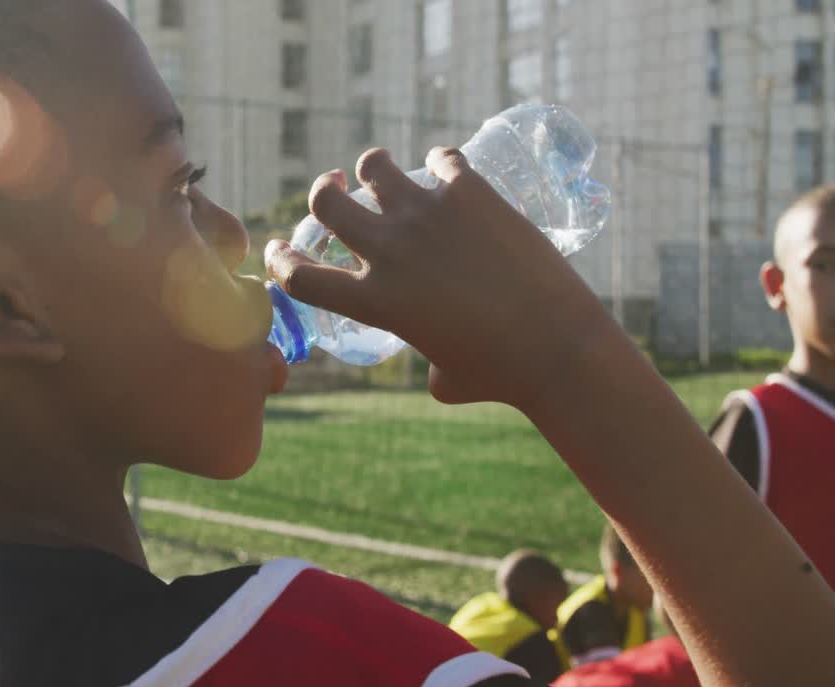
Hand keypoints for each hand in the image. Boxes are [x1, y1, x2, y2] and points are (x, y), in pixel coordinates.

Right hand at [265, 147, 597, 407]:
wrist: (555, 344)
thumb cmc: (502, 374)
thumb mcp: (447, 380)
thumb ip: (429, 367)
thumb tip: (436, 372)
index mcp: (374, 301)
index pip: (300, 276)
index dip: (279, 260)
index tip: (279, 248)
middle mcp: (389, 250)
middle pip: (327, 202)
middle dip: (324, 192)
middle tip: (333, 186)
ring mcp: (426, 215)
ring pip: (375, 166)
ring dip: (373, 166)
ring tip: (382, 169)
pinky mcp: (469, 192)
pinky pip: (442, 158)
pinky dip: (441, 161)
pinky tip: (449, 167)